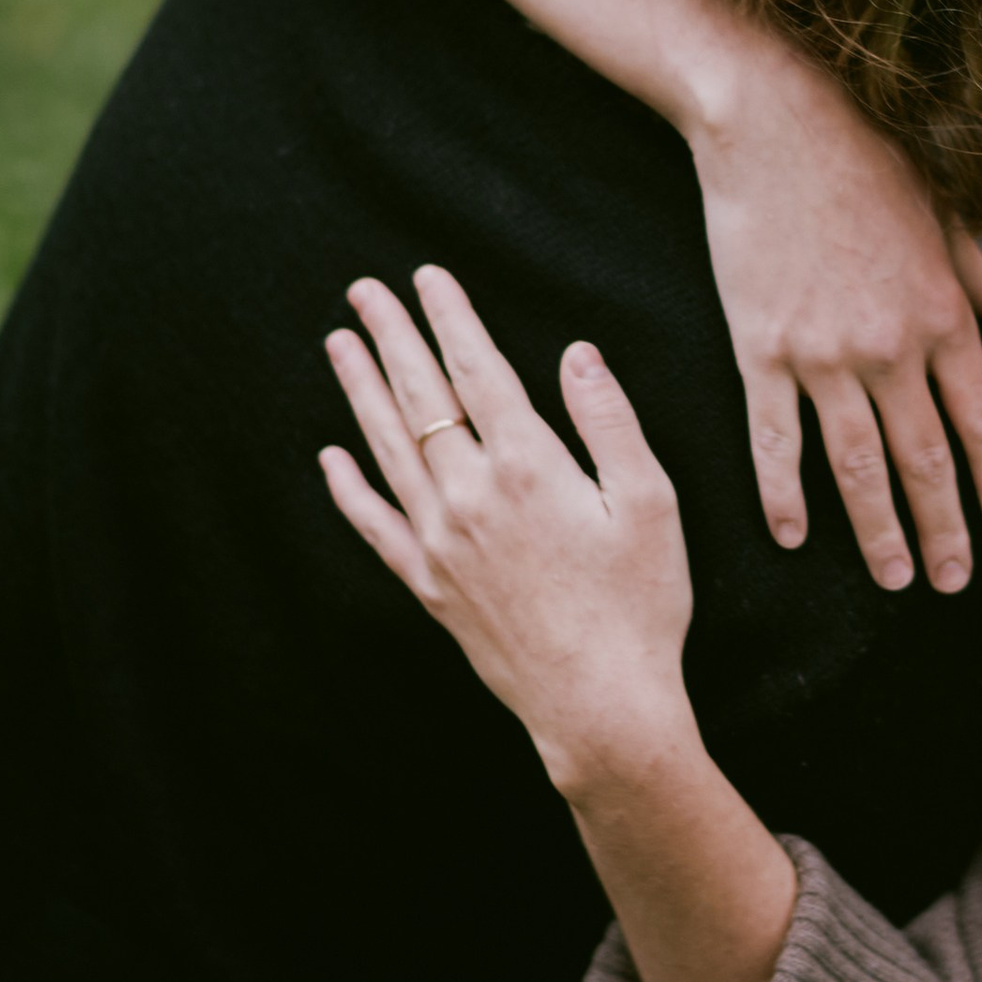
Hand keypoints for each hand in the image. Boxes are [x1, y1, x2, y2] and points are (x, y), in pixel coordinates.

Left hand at [320, 267, 694, 796]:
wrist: (600, 704)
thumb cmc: (640, 605)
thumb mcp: (650, 503)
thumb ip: (609, 421)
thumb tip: (576, 353)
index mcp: (529, 468)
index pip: (478, 371)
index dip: (451, 317)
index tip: (428, 277)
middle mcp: (471, 497)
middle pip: (421, 398)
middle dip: (392, 337)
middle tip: (364, 291)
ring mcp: (441, 543)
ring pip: (388, 448)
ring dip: (361, 391)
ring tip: (340, 344)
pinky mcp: (429, 586)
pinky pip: (375, 526)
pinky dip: (349, 489)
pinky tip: (331, 458)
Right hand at [688, 55, 981, 597]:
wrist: (774, 120)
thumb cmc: (865, 154)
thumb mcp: (943, 210)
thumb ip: (977, 277)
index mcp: (944, 313)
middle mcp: (892, 346)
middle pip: (926, 461)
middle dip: (944, 530)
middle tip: (952, 582)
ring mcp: (824, 354)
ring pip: (859, 467)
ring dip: (878, 531)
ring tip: (894, 579)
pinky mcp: (762, 349)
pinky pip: (775, 440)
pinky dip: (782, 494)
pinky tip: (792, 536)